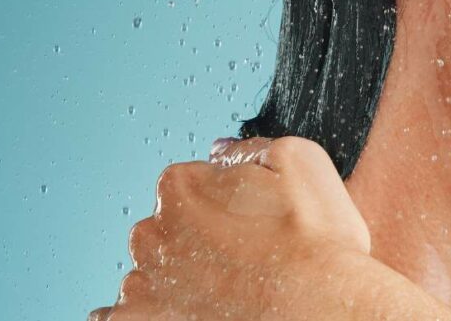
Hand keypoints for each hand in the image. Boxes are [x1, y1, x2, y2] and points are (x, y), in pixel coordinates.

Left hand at [88, 135, 371, 320]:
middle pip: (169, 225)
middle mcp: (151, 234)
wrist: (320, 309)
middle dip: (198, 233)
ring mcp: (145, 286)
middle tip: (244, 251)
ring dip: (180, 274)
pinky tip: (190, 308)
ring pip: (155, 270)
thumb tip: (223, 152)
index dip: (226, 197)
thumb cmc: (313, 242)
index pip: (191, 180)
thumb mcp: (299, 158)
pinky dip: (157, 310)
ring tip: (228, 285)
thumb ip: (249, 146)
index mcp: (180, 187)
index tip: (250, 215)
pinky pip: (130, 314)